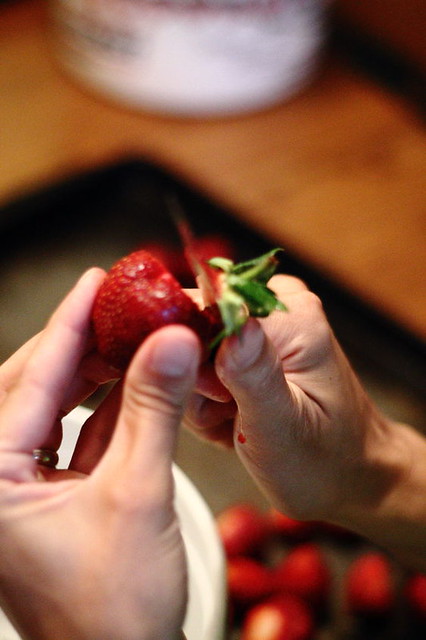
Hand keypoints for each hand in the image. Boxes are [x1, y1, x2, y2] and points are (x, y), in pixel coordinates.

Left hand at [0, 269, 199, 639]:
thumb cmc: (117, 607)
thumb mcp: (139, 494)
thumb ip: (155, 410)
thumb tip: (175, 341)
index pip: (31, 383)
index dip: (69, 326)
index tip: (97, 281)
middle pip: (34, 388)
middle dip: (81, 343)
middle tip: (118, 301)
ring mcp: (21, 489)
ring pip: (55, 409)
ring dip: (98, 373)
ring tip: (133, 334)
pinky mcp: (51, 496)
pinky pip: (75, 435)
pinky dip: (108, 407)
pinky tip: (136, 379)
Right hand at [185, 276, 425, 567]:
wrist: (347, 475)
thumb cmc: (324, 461)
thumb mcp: (284, 426)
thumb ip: (254, 374)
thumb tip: (231, 322)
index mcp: (291, 316)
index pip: (202, 305)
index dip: (187, 355)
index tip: (215, 398)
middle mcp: (276, 307)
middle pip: (191, 328)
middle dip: (198, 382)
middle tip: (231, 417)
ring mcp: (262, 325)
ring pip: (190, 351)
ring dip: (203, 396)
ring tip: (238, 423)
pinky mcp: (253, 344)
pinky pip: (202, 363)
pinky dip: (209, 398)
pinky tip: (236, 419)